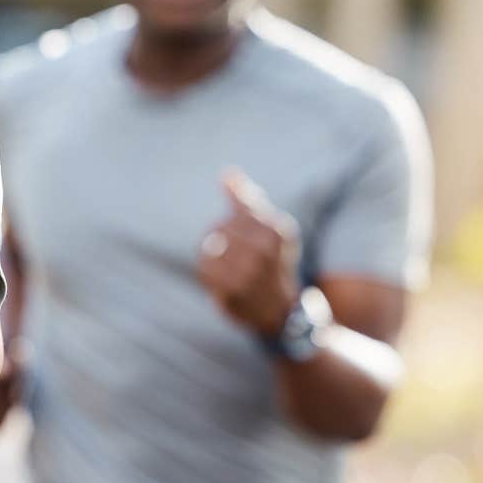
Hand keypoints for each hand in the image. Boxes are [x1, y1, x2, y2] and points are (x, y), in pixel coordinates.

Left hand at [196, 168, 300, 336]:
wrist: (279, 309)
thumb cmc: (272, 260)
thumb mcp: (269, 227)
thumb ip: (246, 200)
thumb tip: (226, 173)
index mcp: (276, 231)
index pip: (236, 214)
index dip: (234, 225)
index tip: (242, 238)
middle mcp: (264, 252)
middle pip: (218, 229)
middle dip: (220, 237)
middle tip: (232, 252)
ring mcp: (247, 274)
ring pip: (208, 248)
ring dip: (211, 254)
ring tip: (223, 263)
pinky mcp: (230, 293)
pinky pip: (203, 270)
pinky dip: (207, 271)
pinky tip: (218, 276)